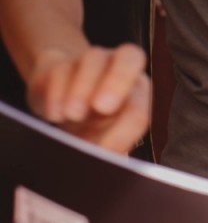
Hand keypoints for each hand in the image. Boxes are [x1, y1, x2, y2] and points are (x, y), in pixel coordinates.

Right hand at [26, 44, 151, 153]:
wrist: (61, 97)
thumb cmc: (89, 124)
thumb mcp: (101, 139)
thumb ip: (109, 148)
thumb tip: (109, 165)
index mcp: (136, 92)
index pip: (139, 107)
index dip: (125, 130)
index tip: (105, 150)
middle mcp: (119, 69)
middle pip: (130, 57)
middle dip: (118, 81)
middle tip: (102, 107)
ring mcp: (90, 61)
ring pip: (93, 59)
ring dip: (83, 87)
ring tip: (71, 115)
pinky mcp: (59, 64)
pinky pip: (60, 69)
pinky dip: (56, 92)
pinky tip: (53, 114)